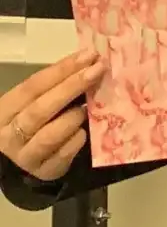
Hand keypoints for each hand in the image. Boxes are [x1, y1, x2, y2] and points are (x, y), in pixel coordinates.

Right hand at [0, 50, 105, 182]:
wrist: (30, 156)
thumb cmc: (38, 119)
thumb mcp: (38, 100)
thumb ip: (57, 84)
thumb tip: (90, 61)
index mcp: (5, 110)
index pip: (32, 86)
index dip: (61, 70)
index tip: (88, 56)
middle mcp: (9, 135)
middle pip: (39, 110)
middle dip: (71, 87)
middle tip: (97, 70)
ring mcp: (25, 156)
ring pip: (50, 135)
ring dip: (73, 117)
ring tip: (87, 106)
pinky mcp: (44, 171)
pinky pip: (64, 153)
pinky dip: (78, 139)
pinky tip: (85, 130)